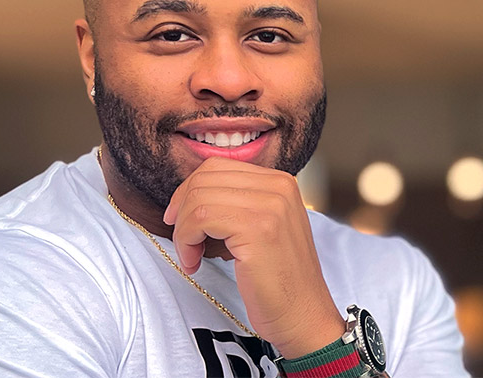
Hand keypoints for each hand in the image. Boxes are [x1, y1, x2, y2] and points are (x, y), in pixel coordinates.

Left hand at [163, 156, 344, 358]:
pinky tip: (194, 263)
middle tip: (183, 240)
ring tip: (191, 255)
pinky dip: (186, 241)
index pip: (217, 166)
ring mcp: (270, 206)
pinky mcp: (257, 229)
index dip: (189, 190)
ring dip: (184, 230)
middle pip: (205, 177)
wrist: (303, 317)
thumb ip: (237, 203)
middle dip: (182, 208)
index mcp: (280, 182)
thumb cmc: (278, 281)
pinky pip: (201, 219)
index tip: (179, 218)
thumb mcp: (262, 228)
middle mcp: (279, 186)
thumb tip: (189, 193)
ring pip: (199, 198)